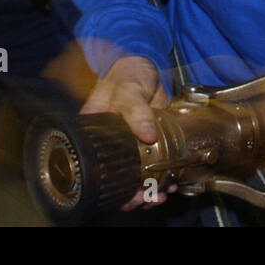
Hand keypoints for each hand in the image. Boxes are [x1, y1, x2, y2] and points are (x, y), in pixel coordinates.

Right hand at [81, 55, 171, 209]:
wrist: (147, 67)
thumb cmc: (128, 74)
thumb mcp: (128, 89)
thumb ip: (135, 110)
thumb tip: (146, 133)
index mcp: (94, 132)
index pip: (95, 166)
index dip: (109, 184)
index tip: (126, 193)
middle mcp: (109, 143)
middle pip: (116, 177)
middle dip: (132, 193)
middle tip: (145, 197)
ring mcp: (130, 146)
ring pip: (135, 176)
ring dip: (148, 190)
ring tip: (160, 193)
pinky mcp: (149, 144)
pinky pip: (153, 166)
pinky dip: (162, 178)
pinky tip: (170, 182)